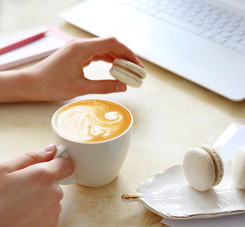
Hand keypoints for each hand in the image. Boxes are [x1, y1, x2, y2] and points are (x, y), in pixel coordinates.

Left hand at [0, 37, 143, 101]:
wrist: (32, 84)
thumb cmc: (52, 85)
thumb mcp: (81, 88)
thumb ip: (105, 87)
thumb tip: (123, 86)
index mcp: (82, 48)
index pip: (112, 44)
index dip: (128, 53)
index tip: (136, 65)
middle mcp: (81, 45)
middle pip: (110, 44)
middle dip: (125, 56)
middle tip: (135, 70)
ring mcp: (78, 48)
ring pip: (104, 48)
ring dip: (117, 58)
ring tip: (128, 70)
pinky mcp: (76, 54)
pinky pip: (97, 53)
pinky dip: (108, 60)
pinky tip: (114, 68)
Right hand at [0, 144, 73, 226]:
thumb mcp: (3, 171)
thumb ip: (31, 157)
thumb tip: (51, 150)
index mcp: (44, 176)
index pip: (67, 164)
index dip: (58, 163)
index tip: (50, 165)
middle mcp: (54, 194)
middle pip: (55, 184)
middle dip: (41, 185)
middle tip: (20, 190)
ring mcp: (53, 212)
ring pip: (51, 201)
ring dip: (39, 201)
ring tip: (18, 206)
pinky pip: (48, 216)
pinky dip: (38, 216)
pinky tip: (21, 217)